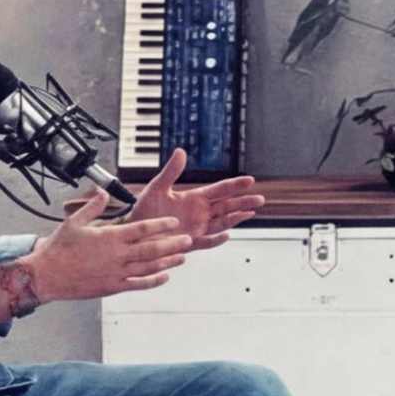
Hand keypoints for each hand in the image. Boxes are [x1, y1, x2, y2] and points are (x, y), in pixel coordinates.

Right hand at [20, 189, 190, 301]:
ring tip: (182, 257)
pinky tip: (165, 277)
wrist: (46, 275)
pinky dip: (153, 281)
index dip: (160, 224)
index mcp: (109, 236)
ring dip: (167, 261)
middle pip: (151, 248)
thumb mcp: (74, 221)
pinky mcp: (112, 286)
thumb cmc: (58, 248)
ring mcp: (116, 272)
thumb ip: (92, 206)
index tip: (174, 221)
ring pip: (149, 267)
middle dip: (172, 243)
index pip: (141, 228)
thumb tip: (102, 191)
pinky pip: (138, 284)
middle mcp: (116, 255)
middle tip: (188, 239)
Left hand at [127, 147, 265, 250]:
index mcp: (194, 198)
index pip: (219, 190)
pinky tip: (226, 234)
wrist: (134, 232)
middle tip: (259, 198)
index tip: (249, 180)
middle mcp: (199, 213)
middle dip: (243, 202)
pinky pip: (207, 241)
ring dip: (236, 218)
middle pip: (227, 206)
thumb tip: (180, 152)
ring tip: (249, 212)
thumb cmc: (144, 210)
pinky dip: (217, 239)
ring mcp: (197, 228)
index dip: (234, 185)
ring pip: (222, 223)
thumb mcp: (157, 187)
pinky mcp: (190, 243)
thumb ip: (171, 171)